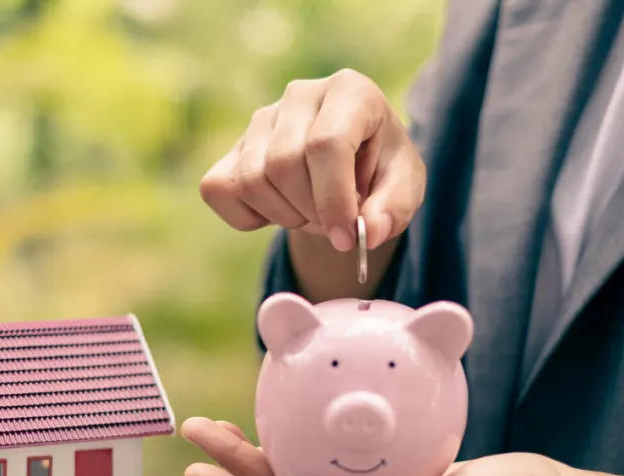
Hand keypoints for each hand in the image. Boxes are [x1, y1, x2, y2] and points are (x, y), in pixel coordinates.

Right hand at [199, 68, 425, 252]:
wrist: (350, 167)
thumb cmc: (379, 171)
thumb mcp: (403, 188)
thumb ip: (392, 209)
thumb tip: (367, 232)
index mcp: (350, 91)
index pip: (325, 143)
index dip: (334, 199)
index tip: (346, 237)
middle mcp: (300, 95)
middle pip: (284, 165)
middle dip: (310, 211)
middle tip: (333, 221)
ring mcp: (261, 119)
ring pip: (252, 180)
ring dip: (284, 216)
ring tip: (311, 211)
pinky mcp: (232, 147)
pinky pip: (220, 190)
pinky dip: (247, 218)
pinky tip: (279, 209)